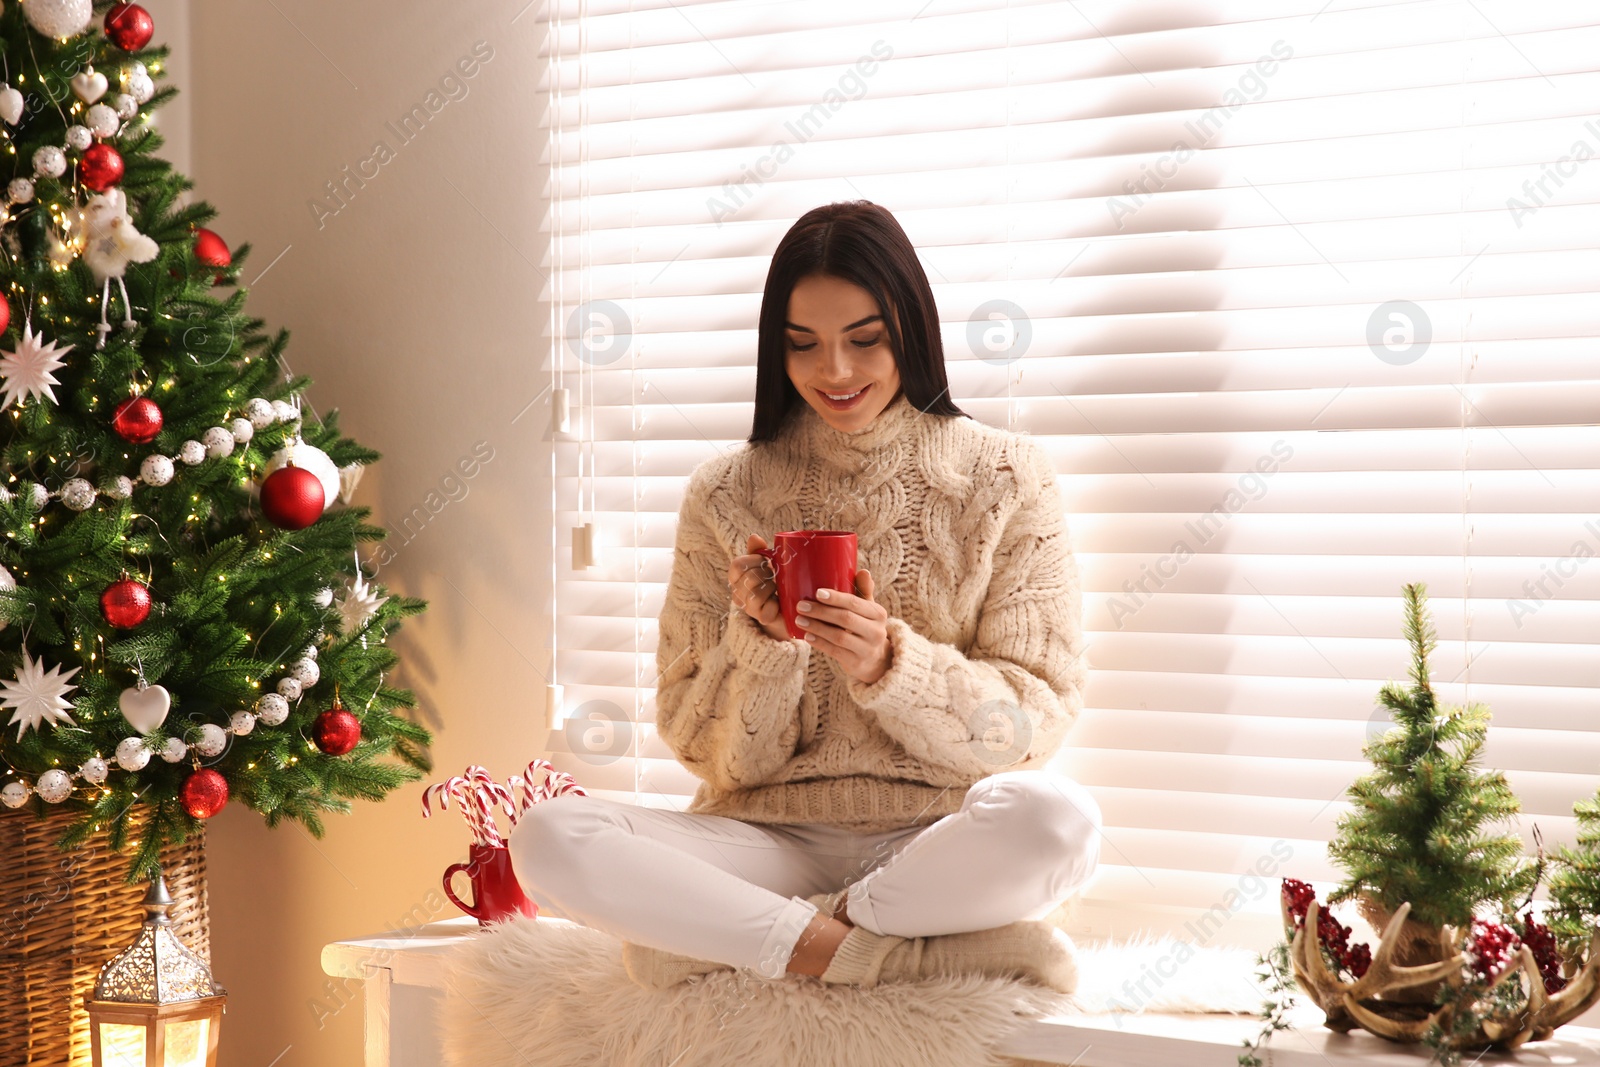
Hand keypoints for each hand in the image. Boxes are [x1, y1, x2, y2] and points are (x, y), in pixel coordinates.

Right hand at [729, 534, 789, 640]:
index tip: (766, 562)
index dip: (755, 561)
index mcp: (736, 577)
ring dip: (771, 589)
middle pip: (749, 578)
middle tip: (776, 577)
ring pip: (755, 595)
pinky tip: (780, 602)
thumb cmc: (775, 580)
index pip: (737, 565)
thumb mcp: (766, 563)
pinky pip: (765, 610)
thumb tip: (754, 536)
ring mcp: (748, 608)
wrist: (790, 605)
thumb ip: (758, 550)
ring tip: (778, 589)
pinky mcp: (762, 619)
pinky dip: (776, 604)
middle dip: (767, 574)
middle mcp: (737, 593)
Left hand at [794, 568, 891, 684]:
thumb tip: (863, 571)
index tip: (817, 592)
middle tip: (801, 605)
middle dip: (821, 611)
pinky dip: (820, 643)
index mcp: (878, 614)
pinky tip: (807, 636)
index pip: (855, 603)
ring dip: (816, 627)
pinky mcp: (856, 663)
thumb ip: (864, 591)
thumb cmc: (866, 627)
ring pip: (838, 636)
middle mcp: (876, 631)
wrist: (876, 660)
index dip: (836, 598)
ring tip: (800, 620)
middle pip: (846, 618)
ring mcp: (867, 649)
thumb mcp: (869, 610)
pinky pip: (835, 651)